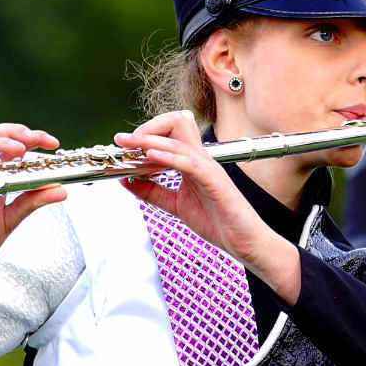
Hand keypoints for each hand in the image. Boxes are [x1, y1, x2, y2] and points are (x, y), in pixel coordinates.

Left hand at [114, 111, 266, 263]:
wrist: (243, 241)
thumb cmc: (216, 222)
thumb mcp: (175, 204)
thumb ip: (152, 192)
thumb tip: (125, 180)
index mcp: (192, 162)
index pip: (171, 131)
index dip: (147, 132)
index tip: (125, 143)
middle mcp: (201, 159)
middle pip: (176, 123)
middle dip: (146, 128)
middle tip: (122, 140)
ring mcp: (208, 168)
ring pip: (178, 141)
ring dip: (149, 141)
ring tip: (129, 145)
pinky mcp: (214, 181)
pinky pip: (189, 162)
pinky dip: (168, 157)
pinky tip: (150, 157)